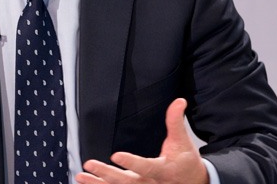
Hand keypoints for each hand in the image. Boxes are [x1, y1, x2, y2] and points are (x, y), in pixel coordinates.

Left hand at [75, 98, 207, 183]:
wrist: (194, 183)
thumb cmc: (185, 162)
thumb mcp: (182, 141)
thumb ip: (176, 121)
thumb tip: (179, 101)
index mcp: (164, 170)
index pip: (146, 167)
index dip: (131, 162)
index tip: (115, 155)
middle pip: (127, 181)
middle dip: (107, 174)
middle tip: (90, 164)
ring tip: (81, 176)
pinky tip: (87, 182)